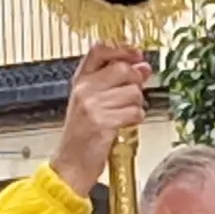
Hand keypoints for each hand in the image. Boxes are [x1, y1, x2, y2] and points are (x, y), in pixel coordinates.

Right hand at [48, 44, 152, 193]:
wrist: (71, 165)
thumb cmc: (83, 135)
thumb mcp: (92, 102)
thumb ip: (116, 82)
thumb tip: (143, 66)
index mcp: (80, 80)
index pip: (100, 49)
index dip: (122, 49)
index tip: (136, 55)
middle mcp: (84, 89)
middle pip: (123, 69)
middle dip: (135, 83)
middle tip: (130, 97)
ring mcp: (92, 105)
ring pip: (132, 92)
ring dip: (135, 105)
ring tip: (122, 115)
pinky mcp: (102, 122)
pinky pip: (134, 112)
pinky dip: (135, 119)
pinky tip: (124, 125)